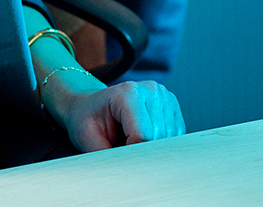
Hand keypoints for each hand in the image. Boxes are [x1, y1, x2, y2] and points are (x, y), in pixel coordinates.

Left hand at [58, 78, 185, 151]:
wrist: (91, 105)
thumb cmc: (88, 120)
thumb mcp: (87, 138)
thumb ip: (105, 155)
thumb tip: (124, 172)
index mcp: (128, 93)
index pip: (143, 135)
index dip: (132, 154)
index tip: (118, 156)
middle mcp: (150, 89)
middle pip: (158, 137)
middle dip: (142, 152)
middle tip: (122, 148)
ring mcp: (164, 95)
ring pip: (170, 137)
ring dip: (153, 147)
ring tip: (131, 140)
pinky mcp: (172, 104)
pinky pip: (176, 134)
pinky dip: (162, 143)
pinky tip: (145, 138)